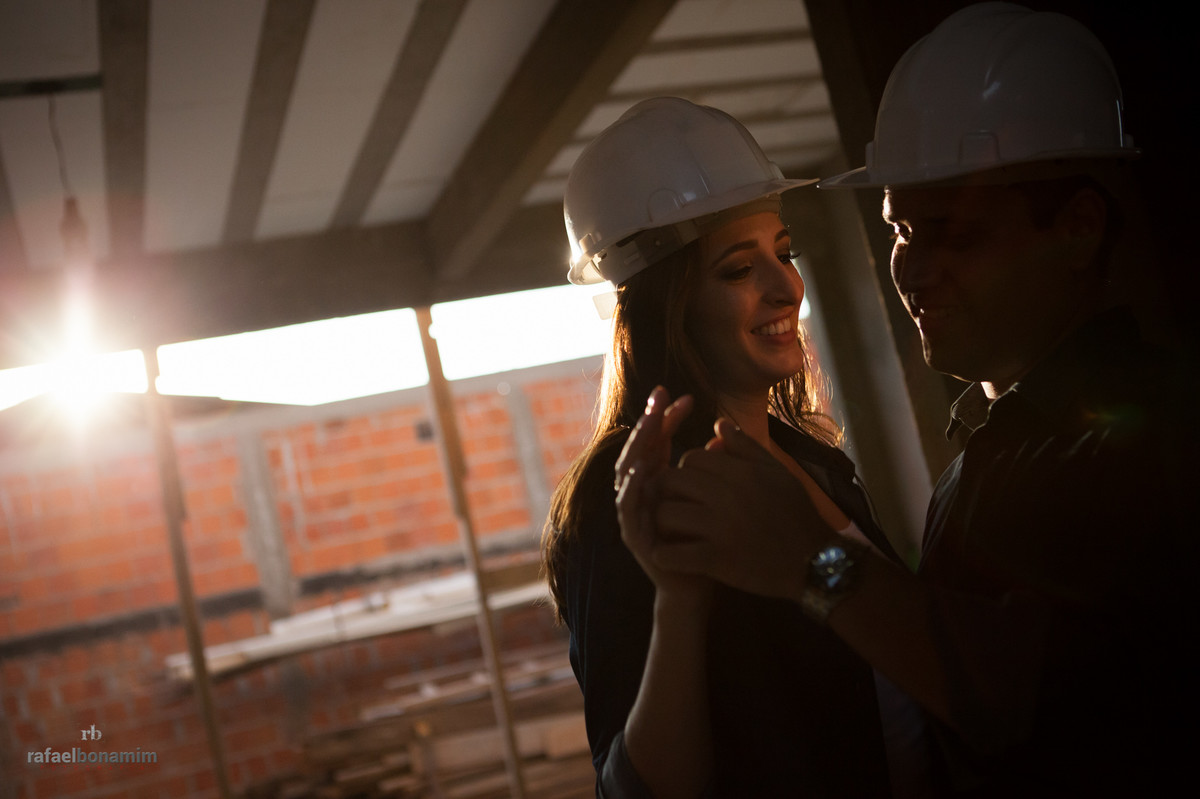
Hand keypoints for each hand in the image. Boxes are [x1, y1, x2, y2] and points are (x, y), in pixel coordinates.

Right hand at [616, 387, 710, 604]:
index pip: (658, 441)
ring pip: (627, 472)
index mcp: (659, 482)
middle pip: (639, 449)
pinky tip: (643, 469)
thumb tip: (721, 436)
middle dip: (649, 422)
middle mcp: (642, 493)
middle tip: (659, 398)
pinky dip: (632, 486)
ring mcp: (634, 513)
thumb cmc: (704, 543)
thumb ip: (713, 470)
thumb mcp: (711, 500)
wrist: (695, 589)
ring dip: (637, 447)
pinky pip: (627, 506)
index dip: (666, 418)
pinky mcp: (633, 535)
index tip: (682, 396)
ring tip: (649, 426)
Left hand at [652, 419, 836, 600]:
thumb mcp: (777, 473)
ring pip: (666, 514)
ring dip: (662, 523)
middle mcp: (728, 496)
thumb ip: (746, 448)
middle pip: (673, 481)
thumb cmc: (796, 515)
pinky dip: (665, 556)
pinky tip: (668, 556)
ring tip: (669, 530)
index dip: (686, 470)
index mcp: (742, 473)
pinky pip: (673, 554)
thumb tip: (719, 423)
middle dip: (666, 492)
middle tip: (673, 504)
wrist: (816, 563)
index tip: (691, 486)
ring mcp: (720, 528)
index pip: (693, 458)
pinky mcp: (717, 560)